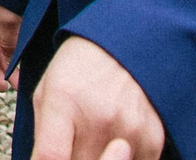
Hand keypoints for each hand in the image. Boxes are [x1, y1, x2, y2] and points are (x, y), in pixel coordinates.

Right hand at [0, 0, 22, 91]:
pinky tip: (32, 55)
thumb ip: (9, 41)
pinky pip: (18, 33)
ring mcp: (3, 11)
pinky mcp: (18, 8)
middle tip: (19, 85)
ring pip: (9, 41)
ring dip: (16, 57)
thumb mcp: (9, 16)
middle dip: (7, 67)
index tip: (5, 89)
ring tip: (27, 74)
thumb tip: (12, 63)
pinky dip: (23, 45)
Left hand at [30, 37, 164, 159]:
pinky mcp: (153, 139)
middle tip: (74, 147)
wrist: (125, 47)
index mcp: (63, 101)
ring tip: (95, 141)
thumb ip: (42, 136)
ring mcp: (129, 129)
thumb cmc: (78, 70)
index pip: (51, 157)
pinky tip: (117, 142)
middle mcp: (99, 117)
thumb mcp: (46, 92)